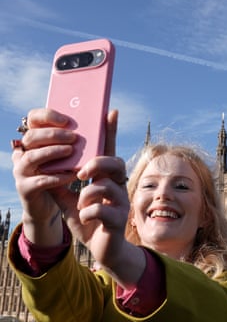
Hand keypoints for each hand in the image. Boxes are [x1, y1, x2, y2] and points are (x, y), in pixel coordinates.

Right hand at [12, 108, 81, 245]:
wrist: (58, 206)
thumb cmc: (68, 174)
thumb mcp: (74, 156)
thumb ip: (83, 139)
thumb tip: (109, 115)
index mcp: (35, 140)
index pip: (33, 119)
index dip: (47, 116)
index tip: (66, 119)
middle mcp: (24, 153)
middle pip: (32, 137)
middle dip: (53, 134)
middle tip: (73, 136)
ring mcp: (22, 171)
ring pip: (32, 157)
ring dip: (52, 152)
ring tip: (71, 151)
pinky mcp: (26, 189)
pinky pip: (40, 181)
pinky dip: (57, 177)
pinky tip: (73, 175)